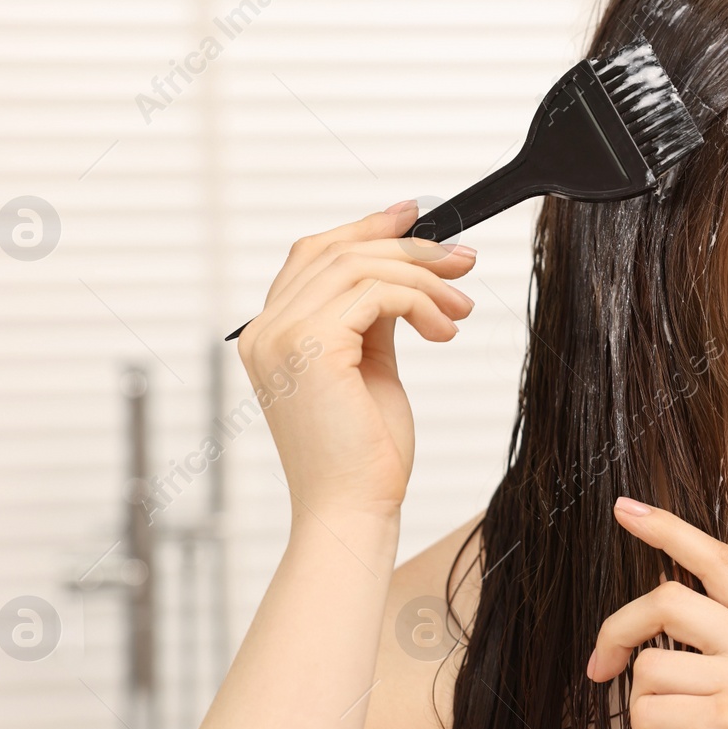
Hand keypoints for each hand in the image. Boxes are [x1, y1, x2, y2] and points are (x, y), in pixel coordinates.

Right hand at [235, 201, 475, 518]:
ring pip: (361, 265)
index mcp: (271, 335)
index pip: (313, 256)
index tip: (418, 219)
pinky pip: (376, 291)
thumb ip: (371, 320)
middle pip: (338, 251)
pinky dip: (420, 301)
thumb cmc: (364, 456)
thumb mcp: (369, 370)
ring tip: (462, 307)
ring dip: (424, 278)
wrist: (353, 509)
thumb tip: (403, 277)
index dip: (366, 228)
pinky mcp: (311, 346)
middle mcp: (266, 331)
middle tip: (462, 259)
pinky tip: (445, 330)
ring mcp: (281, 336)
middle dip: (409, 247)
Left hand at [586, 496, 727, 728]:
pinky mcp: (726, 722)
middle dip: (617, 632)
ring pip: (648, 666)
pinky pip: (647, 712)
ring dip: (642, 715)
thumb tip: (653, 616)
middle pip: (665, 599)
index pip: (720, 560)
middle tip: (599, 668)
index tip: (625, 508)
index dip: (669, 528)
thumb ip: (724, 650)